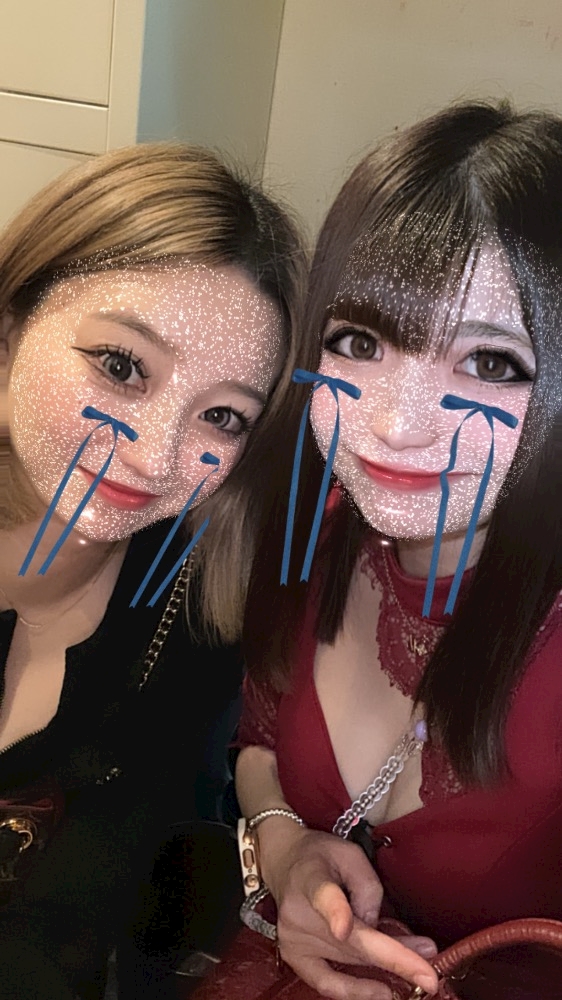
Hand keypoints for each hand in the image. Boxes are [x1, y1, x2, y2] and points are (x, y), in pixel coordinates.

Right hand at [263, 826, 437, 999]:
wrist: (284, 861)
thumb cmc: (322, 856)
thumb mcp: (350, 854)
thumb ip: (368, 887)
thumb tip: (380, 930)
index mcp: (310, 878)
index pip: (324, 897)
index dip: (335, 913)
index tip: (345, 927)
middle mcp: (297, 913)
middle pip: (350, 942)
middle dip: (395, 956)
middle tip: (430, 966)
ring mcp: (293, 939)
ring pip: (348, 963)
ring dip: (386, 970)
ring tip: (418, 969)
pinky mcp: (294, 956)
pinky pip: (327, 983)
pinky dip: (355, 991)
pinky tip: (382, 992)